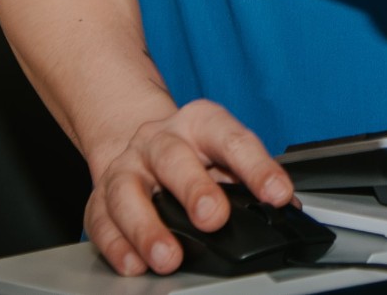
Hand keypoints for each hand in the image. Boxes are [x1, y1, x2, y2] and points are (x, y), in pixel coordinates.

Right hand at [84, 99, 293, 275]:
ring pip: (128, 191)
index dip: (256, 167)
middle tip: (213, 218)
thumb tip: (287, 208)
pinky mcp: (99, 197)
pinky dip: (117, 245)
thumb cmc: (192, 152)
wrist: (141, 142)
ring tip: (168, 256)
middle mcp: (158, 140)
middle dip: (194, 189)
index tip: (277, 194)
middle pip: (173, 158)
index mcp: (199, 124)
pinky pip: (102, 220)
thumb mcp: (223, 151)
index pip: (231, 139)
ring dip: (148, 227)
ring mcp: (125, 167)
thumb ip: (250, 177)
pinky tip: (134, 263)